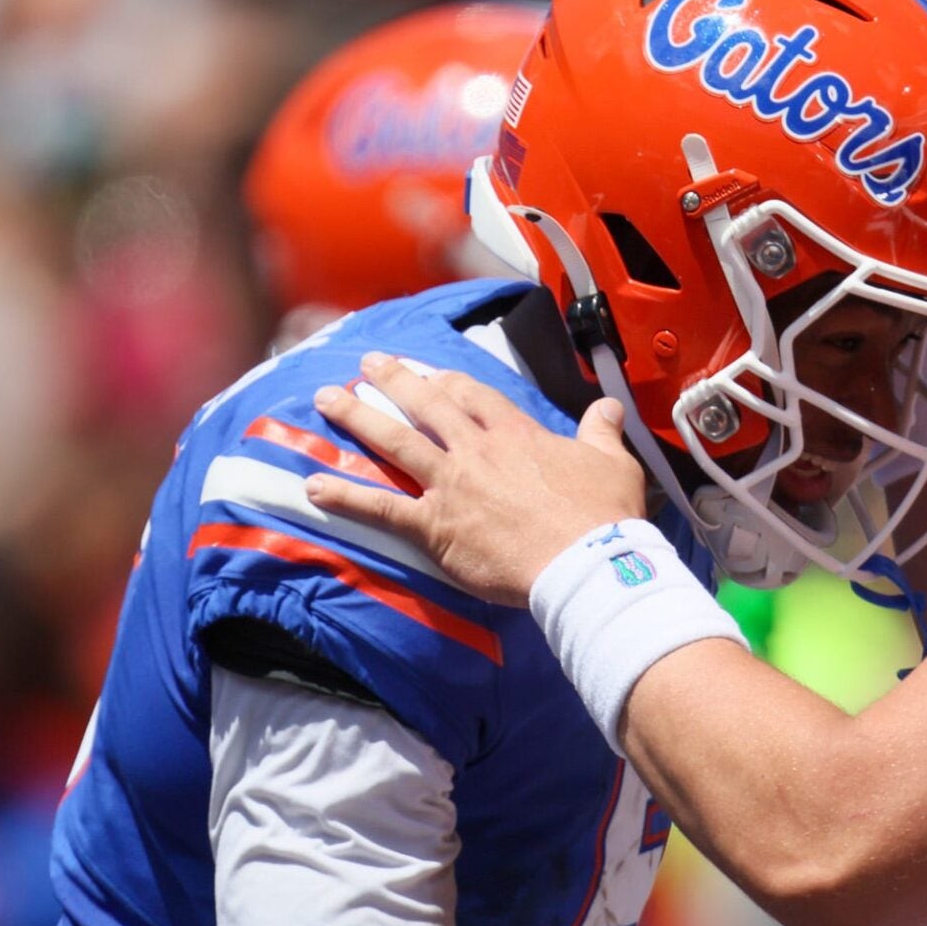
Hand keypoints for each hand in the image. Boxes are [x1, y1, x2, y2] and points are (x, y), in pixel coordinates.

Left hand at [305, 353, 647, 606]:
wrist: (584, 561)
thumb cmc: (602, 516)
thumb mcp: (613, 463)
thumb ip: (602, 432)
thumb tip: (609, 407)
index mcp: (517, 434)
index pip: (474, 396)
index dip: (449, 382)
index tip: (431, 373)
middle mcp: (476, 451)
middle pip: (427, 405)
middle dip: (393, 380)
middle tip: (368, 364)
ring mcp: (451, 485)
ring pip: (395, 441)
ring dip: (358, 417)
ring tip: (327, 399)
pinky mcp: (435, 525)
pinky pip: (381, 507)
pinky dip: (346, 498)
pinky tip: (313, 487)